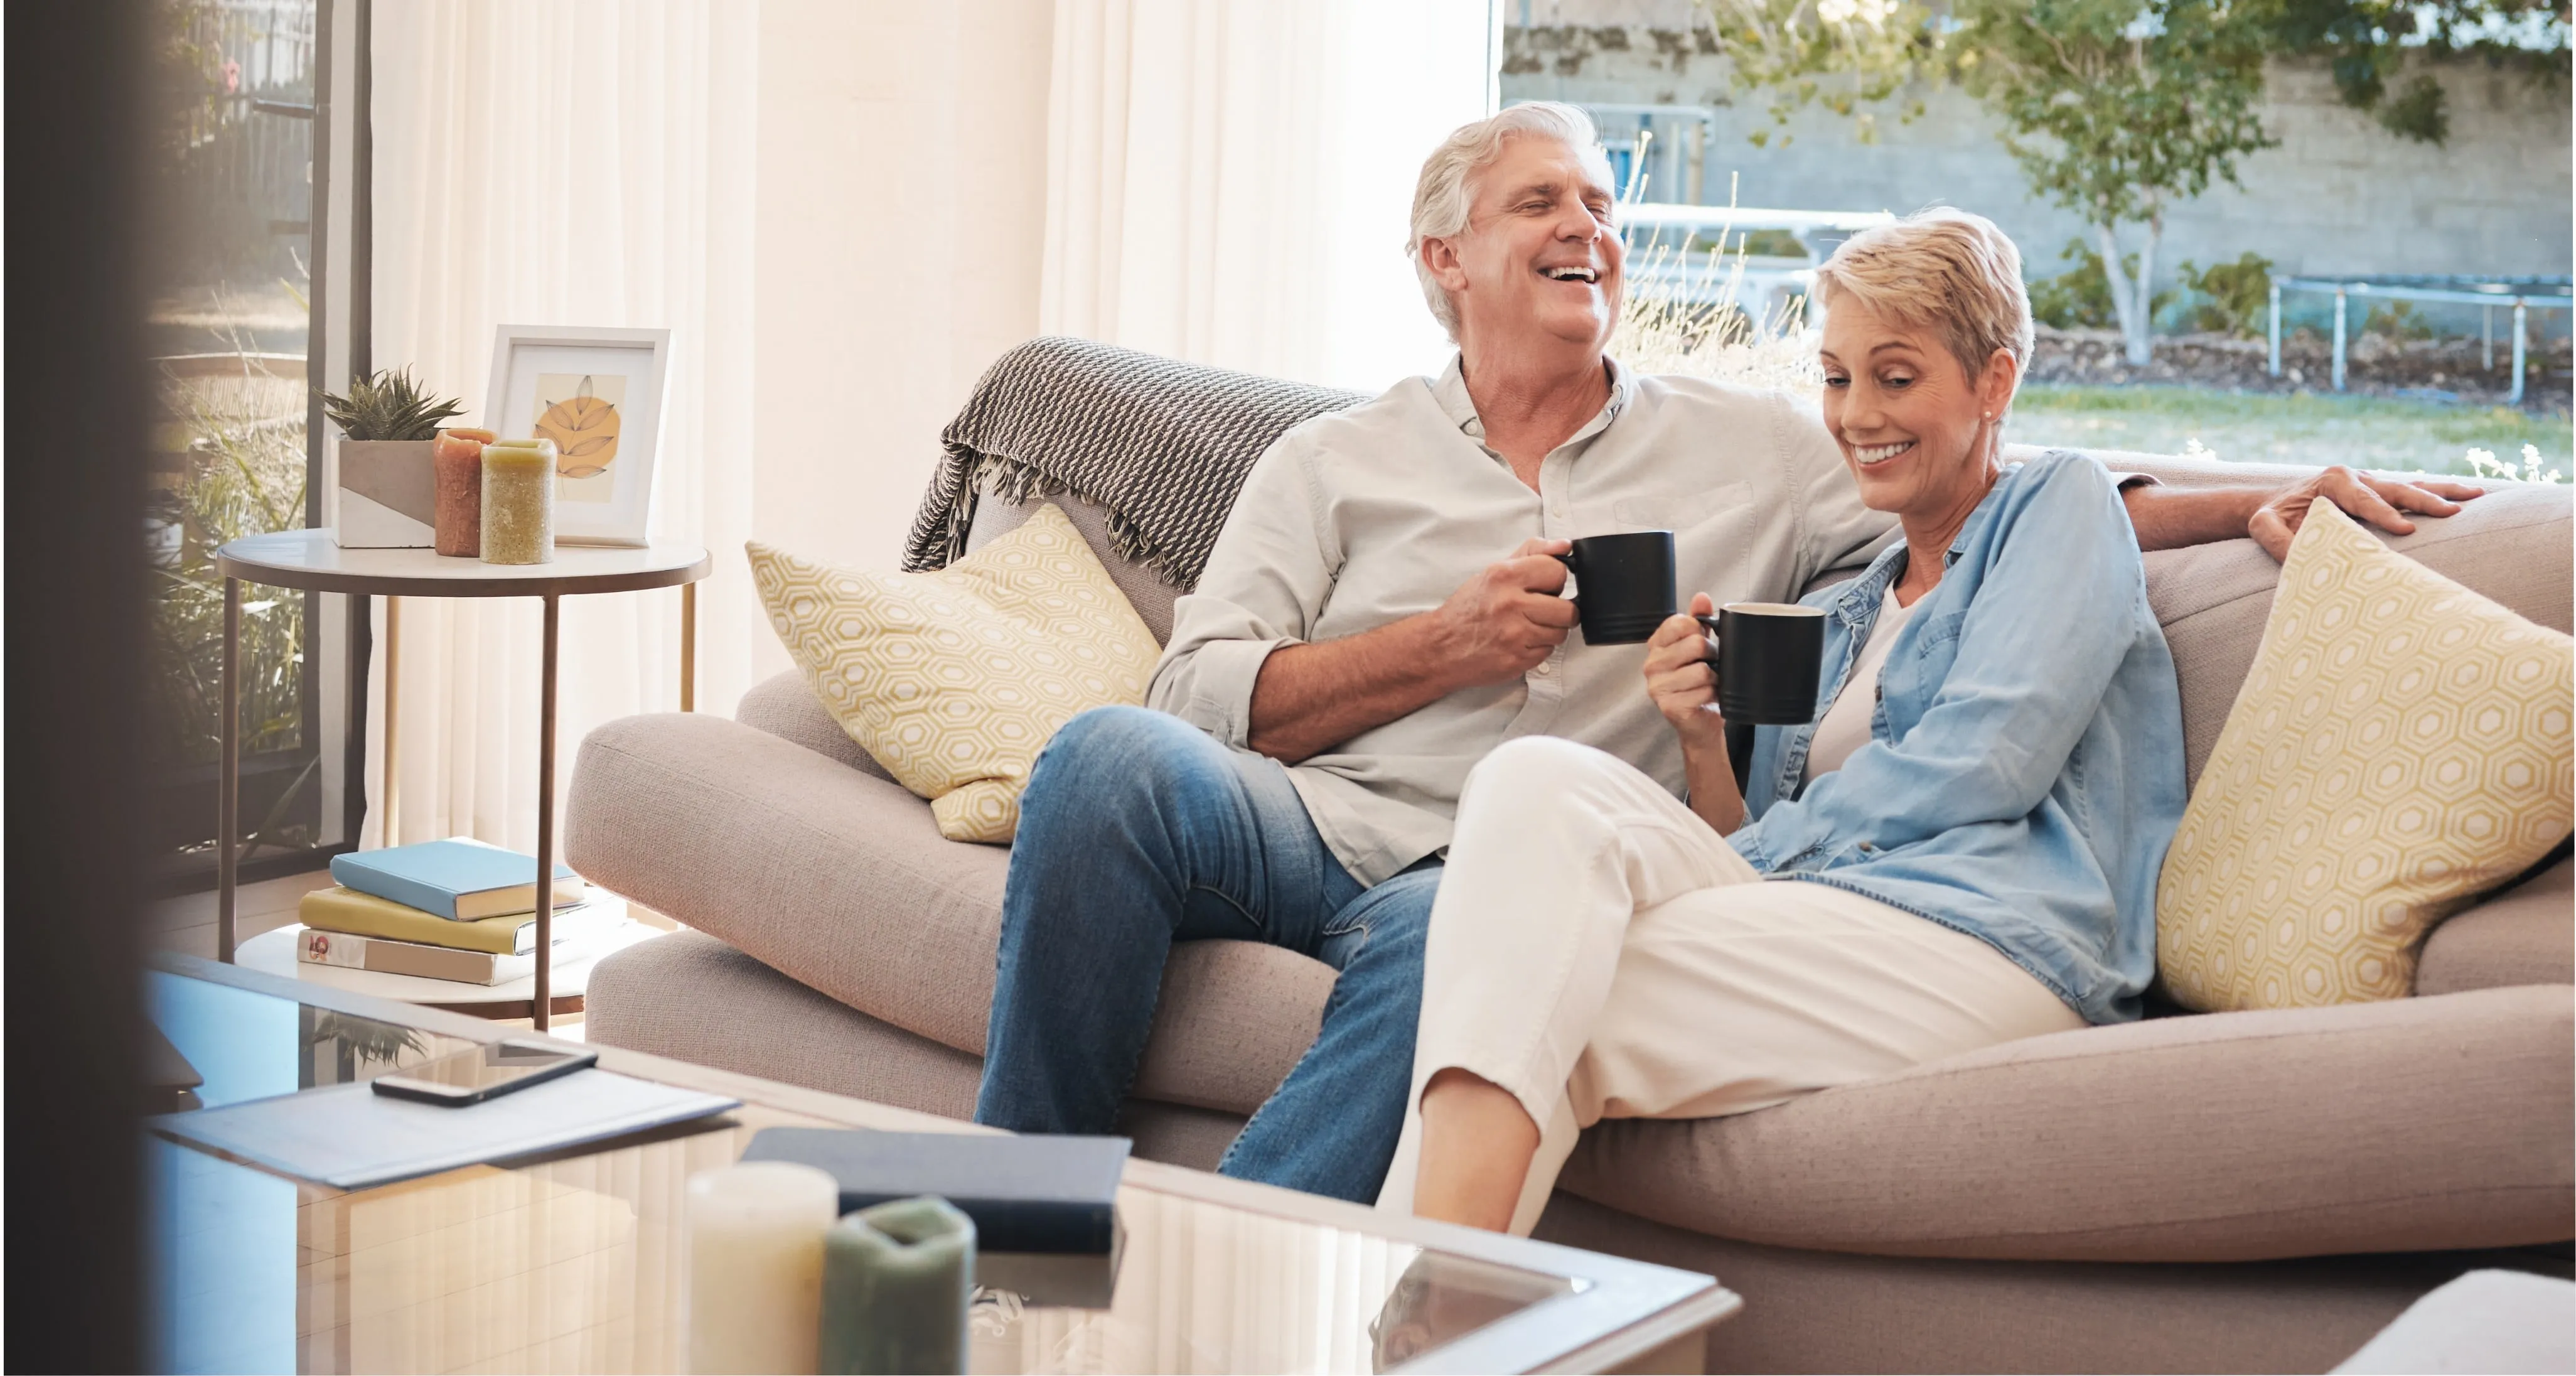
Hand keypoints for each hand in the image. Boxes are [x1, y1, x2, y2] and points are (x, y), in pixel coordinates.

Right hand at [1428, 538, 1577, 686]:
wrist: (1441, 647)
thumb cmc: (1467, 610)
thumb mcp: (1494, 572)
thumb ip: (1532, 554)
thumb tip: (1563, 545)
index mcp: (1504, 576)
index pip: (1558, 571)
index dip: (1554, 580)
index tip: (1544, 586)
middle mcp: (1510, 604)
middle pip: (1567, 609)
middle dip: (1558, 610)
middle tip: (1539, 610)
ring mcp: (1515, 635)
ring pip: (1560, 633)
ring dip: (1549, 631)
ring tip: (1527, 626)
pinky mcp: (1517, 659)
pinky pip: (1547, 652)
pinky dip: (1537, 648)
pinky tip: (1519, 642)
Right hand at [1644, 592, 1724, 745]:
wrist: (1700, 722)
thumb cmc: (1699, 683)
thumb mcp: (1698, 648)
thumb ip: (1698, 620)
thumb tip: (1701, 597)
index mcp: (1656, 645)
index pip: (1680, 623)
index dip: (1699, 630)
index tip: (1702, 641)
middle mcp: (1651, 665)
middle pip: (1695, 645)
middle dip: (1713, 655)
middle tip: (1711, 666)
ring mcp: (1657, 687)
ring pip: (1702, 670)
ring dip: (1714, 678)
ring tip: (1709, 684)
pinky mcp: (1669, 706)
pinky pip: (1703, 692)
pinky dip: (1713, 695)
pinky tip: (1707, 698)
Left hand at [2248, 466, 2482, 561]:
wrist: (2273, 505)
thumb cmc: (2271, 518)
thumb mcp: (2264, 528)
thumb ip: (2277, 541)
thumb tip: (2296, 556)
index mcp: (2332, 482)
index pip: (2363, 500)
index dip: (2384, 515)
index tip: (2406, 529)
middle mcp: (2355, 476)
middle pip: (2396, 489)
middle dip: (2425, 501)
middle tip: (2453, 513)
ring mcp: (2370, 481)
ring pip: (2412, 486)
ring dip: (2443, 492)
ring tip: (2477, 496)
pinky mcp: (2378, 491)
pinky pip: (2412, 490)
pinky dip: (2437, 493)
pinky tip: (2466, 498)